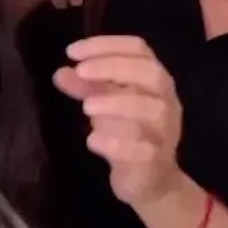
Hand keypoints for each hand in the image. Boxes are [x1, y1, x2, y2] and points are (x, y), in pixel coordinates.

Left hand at [54, 34, 182, 206]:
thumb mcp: (106, 106)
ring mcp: (164, 131)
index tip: (72, 51)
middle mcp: (166, 101)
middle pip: (150, 74)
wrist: (152, 182)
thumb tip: (61, 72)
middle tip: (81, 71)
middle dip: (114, 68)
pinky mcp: (156, 160)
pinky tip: (92, 140)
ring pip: (150, 110)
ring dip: (115, 103)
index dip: (106, 45)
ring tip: (85, 107)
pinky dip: (115, 143)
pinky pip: (142, 149)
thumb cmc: (130, 135)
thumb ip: (86, 88)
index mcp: (155, 80)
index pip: (138, 49)